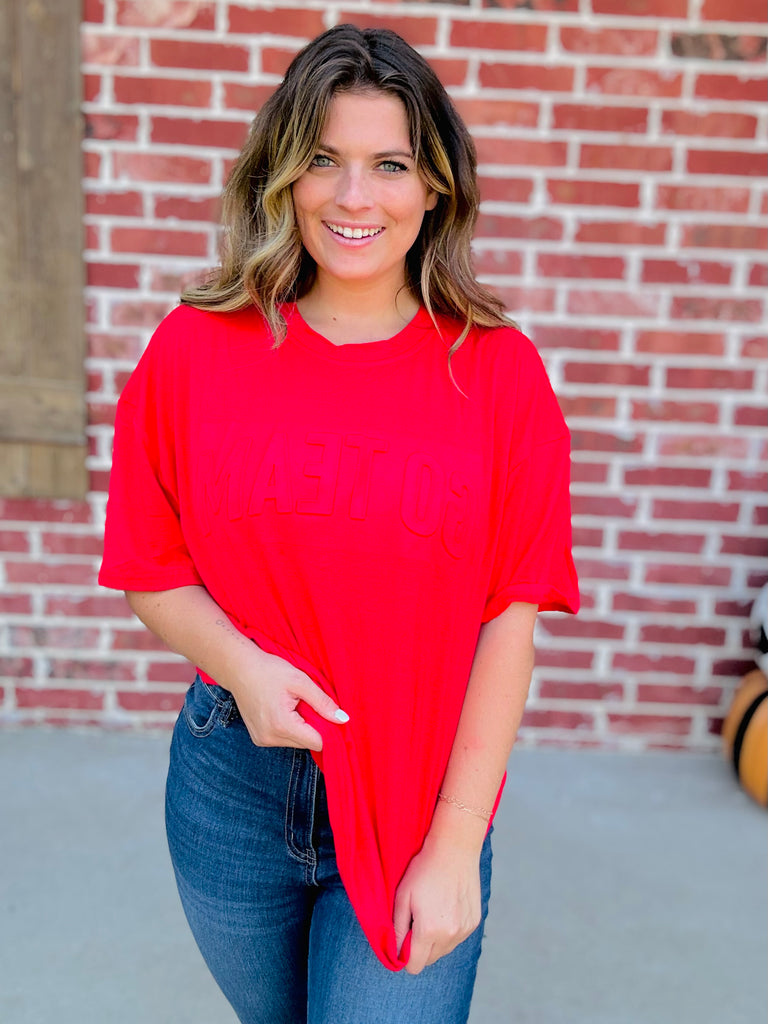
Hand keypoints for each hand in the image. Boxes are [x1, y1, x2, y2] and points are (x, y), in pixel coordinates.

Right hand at [230, 651, 347, 750]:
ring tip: (292, 705)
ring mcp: (262, 740)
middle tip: (306, 703)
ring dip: (300, 727)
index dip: (328, 730)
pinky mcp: (258, 739)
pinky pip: (283, 740)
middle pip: (306, 744)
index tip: (327, 713)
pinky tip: (282, 710)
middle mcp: (270, 739)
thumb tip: (343, 719)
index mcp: (282, 726)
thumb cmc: (269, 671)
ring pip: (295, 742)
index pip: (317, 743)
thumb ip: (322, 702)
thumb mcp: (300, 681)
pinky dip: (289, 728)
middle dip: (313, 727)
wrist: (238, 668)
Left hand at [392, 835, 481, 974]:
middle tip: (417, 922)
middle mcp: (449, 935)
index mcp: (428, 931)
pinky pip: (457, 938)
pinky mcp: (474, 922)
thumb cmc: (424, 870)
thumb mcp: (402, 897)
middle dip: (420, 948)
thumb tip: (396, 952)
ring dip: (436, 940)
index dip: (405, 957)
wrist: (454, 850)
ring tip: (432, 912)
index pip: (415, 966)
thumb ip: (397, 929)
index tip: (403, 939)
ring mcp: (464, 930)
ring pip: (444, 950)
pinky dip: (450, 930)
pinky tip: (446, 908)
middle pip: (430, 960)